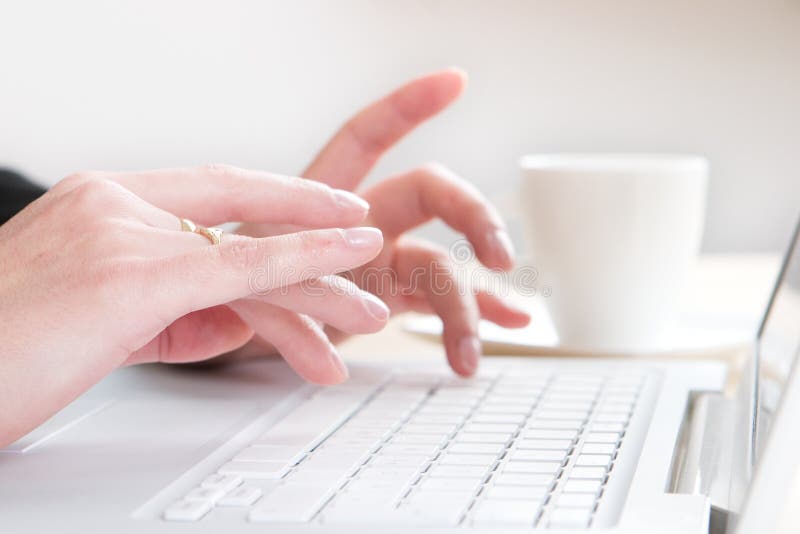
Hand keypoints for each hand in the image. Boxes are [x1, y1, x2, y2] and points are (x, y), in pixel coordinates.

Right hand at [0, 166, 385, 446]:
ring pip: (251, 246)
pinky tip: (350, 262)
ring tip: (373, 302)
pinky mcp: (133, 275)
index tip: (323, 210)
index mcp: (98, 204)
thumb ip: (173, 318)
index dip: (273, 197)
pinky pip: (241, 264)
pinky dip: (303, 262)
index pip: (209, 190)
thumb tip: (237, 326)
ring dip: (321, 275)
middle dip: (313, 227)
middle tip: (366, 244)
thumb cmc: (3, 357)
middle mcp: (111, 203)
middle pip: (241, 211)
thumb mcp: (100, 327)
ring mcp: (121, 232)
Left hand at [239, 69, 529, 375]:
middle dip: (472, 216)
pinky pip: (438, 303)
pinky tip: (508, 322)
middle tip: (498, 254)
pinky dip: (470, 318)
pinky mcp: (390, 298)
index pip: (367, 139)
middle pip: (431, 195)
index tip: (454, 81)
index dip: (407, 107)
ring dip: (465, 307)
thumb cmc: (228, 290)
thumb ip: (276, 310)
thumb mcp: (240, 289)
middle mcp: (360, 221)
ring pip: (442, 266)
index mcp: (320, 198)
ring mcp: (380, 261)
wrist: (230, 329)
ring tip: (468, 355)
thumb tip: (326, 360)